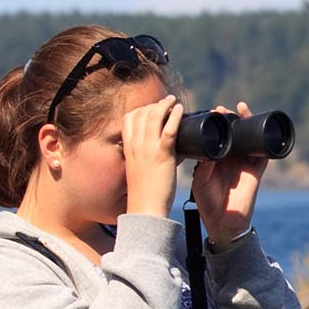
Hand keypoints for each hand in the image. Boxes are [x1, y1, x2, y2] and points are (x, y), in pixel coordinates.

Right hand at [122, 93, 181, 218]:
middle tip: (166, 101)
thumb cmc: (145, 193)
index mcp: (128, 149)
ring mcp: (148, 149)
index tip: (151, 107)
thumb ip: (153, 158)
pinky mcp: (162, 155)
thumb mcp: (141, 170)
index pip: (128, 119)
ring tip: (174, 100)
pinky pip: (169, 130)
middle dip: (154, 104)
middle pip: (141, 114)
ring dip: (165, 105)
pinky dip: (175, 116)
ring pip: (154, 117)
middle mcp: (136, 146)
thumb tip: (174, 150)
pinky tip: (180, 109)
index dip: (140, 109)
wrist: (145, 208)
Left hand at [192, 100, 269, 246]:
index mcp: (215, 159)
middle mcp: (230, 158)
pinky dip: (264, 140)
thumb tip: (208, 150)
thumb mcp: (200, 182)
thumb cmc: (208, 204)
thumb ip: (203, 166)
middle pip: (233, 132)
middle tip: (221, 109)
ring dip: (245, 122)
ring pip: (248, 138)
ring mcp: (244, 163)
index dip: (215, 123)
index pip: (217, 136)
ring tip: (240, 109)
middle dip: (229, 118)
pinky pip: (263, 153)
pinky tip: (261, 127)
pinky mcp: (256, 171)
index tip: (210, 112)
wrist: (224, 223)